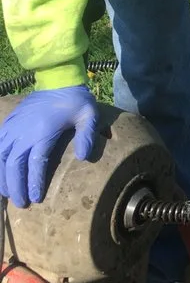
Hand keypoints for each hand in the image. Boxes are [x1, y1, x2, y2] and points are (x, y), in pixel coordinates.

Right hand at [0, 87, 97, 207]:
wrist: (58, 79)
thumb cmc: (75, 100)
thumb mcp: (88, 116)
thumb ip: (86, 136)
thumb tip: (83, 158)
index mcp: (43, 132)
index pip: (35, 163)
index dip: (33, 182)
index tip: (34, 199)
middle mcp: (24, 131)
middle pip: (14, 164)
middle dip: (15, 186)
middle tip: (20, 203)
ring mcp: (14, 126)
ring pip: (1, 156)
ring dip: (1, 176)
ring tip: (5, 194)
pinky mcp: (9, 122)